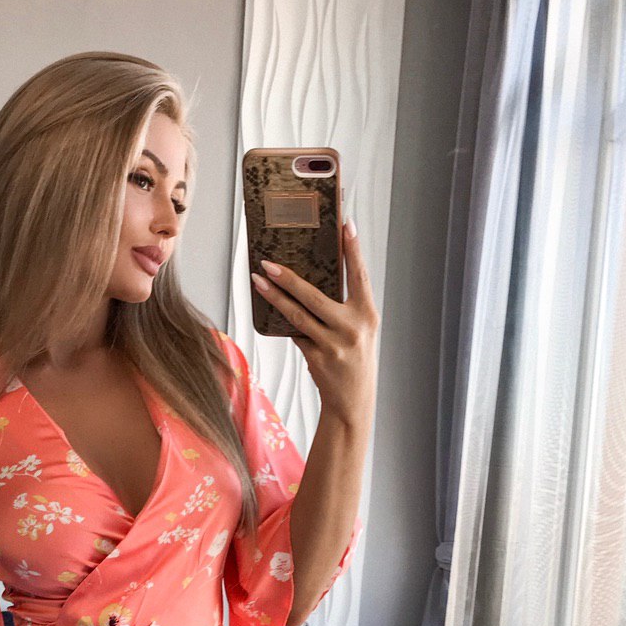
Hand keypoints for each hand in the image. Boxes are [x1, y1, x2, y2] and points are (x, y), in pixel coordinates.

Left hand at [250, 218, 379, 430]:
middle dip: (289, 277)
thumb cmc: (354, 359)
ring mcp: (334, 345)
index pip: (359, 275)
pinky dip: (284, 322)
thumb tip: (309, 283)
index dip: (353, 249)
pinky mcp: (318, 359)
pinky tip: (269, 308)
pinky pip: (296, 334)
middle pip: (315, 296)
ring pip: (298, 316)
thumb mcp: (359, 330)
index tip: (345, 223)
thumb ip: (344, 308)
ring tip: (258, 280)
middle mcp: (352, 328)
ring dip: (275, 297)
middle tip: (268, 262)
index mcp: (367, 314)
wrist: (353, 401)